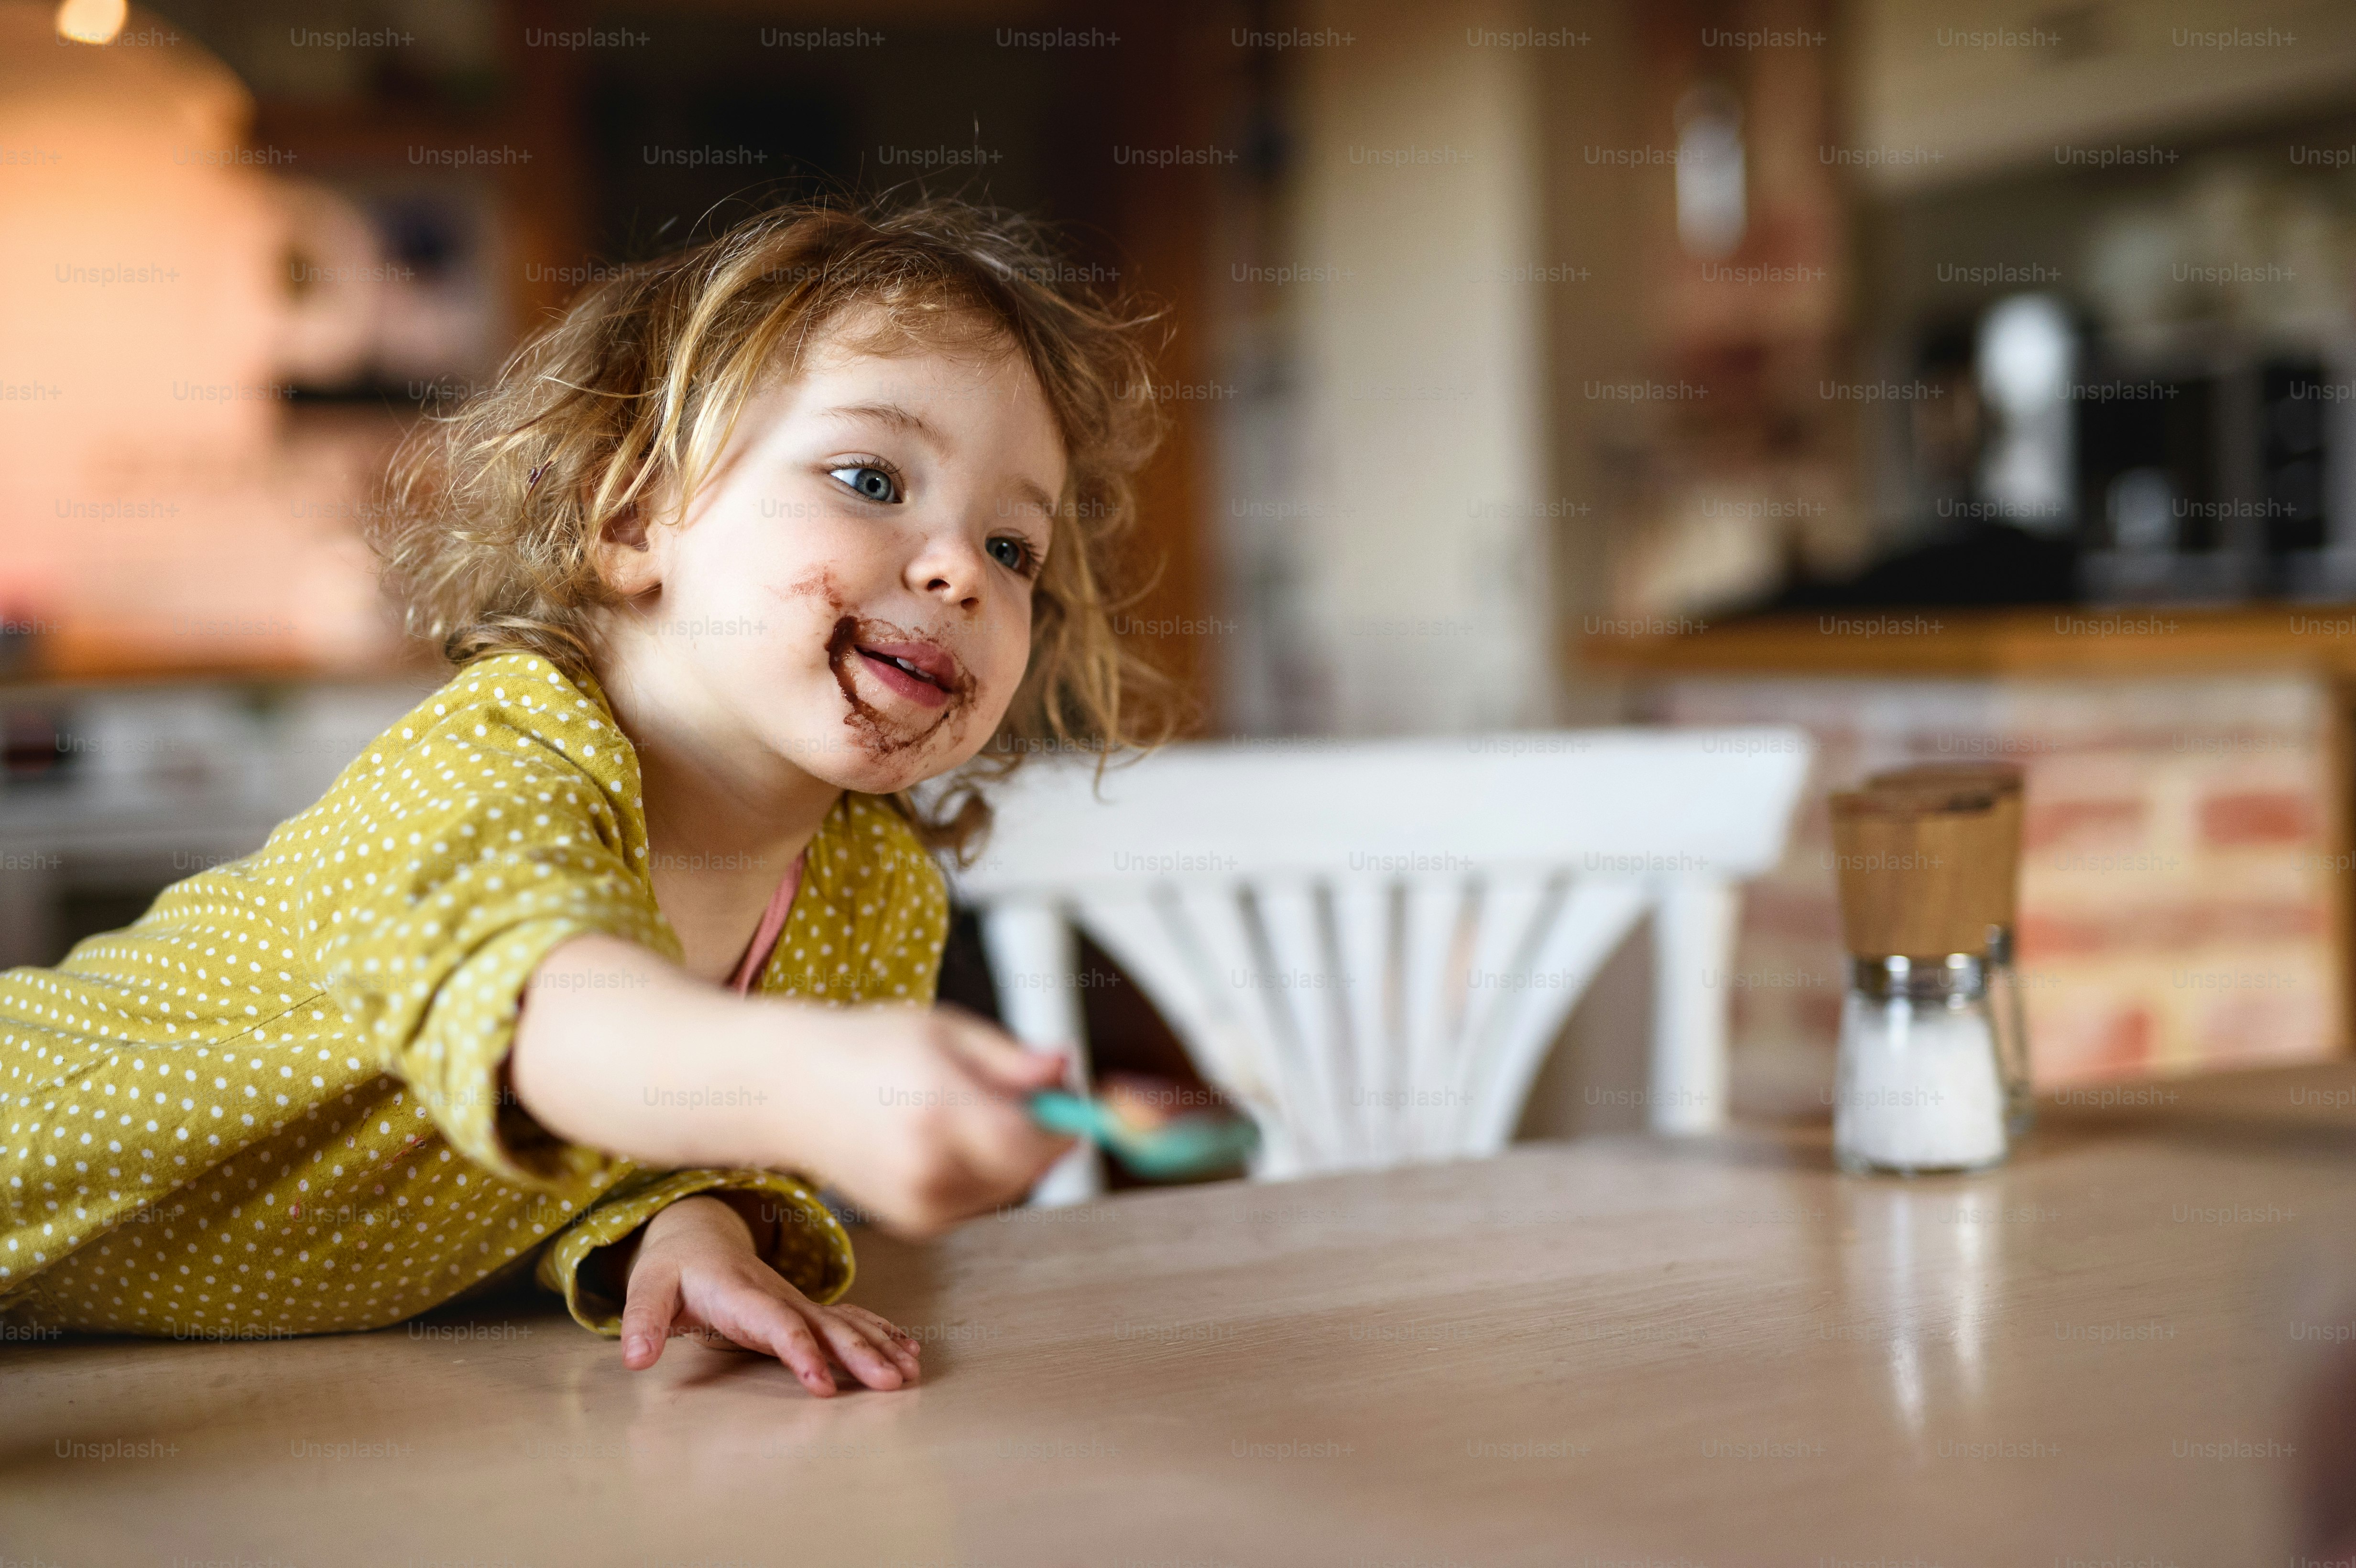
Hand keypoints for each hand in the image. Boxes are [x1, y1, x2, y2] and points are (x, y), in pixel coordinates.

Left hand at [617, 1194, 921, 1397]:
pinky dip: (881, 1333)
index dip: (801, 1352)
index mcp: (742, 1295)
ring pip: (846, 1324)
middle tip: (891, 1381)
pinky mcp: (805, 1310)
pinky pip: (851, 1320)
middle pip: (827, 1326)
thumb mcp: (647, 1289)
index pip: (777, 1325)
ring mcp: (797, 1302)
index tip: (822, 1385)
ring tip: (909, 1372)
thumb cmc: (672, 1269)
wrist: (697, 1236)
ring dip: (880, 1346)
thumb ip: (641, 1320)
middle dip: (861, 1354)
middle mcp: (779, 1297)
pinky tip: (907, 1349)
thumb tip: (634, 1358)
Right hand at [793, 1003, 1074, 1238]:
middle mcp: (927, 1169)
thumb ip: (1010, 1057)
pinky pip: (981, 1200)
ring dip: (1014, 1153)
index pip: (1032, 1141)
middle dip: (1041, 1134)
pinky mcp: (916, 1223)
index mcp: (937, 1113)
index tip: (1067, 1093)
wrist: (790, 1091)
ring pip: (1009, 1187)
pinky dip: (985, 1171)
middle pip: (1028, 1169)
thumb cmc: (868, 1047)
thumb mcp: (945, 1029)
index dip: (1063, 1120)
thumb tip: (1065, 1069)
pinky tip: (948, 1137)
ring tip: (971, 1107)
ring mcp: (919, 1204)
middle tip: (1024, 1091)